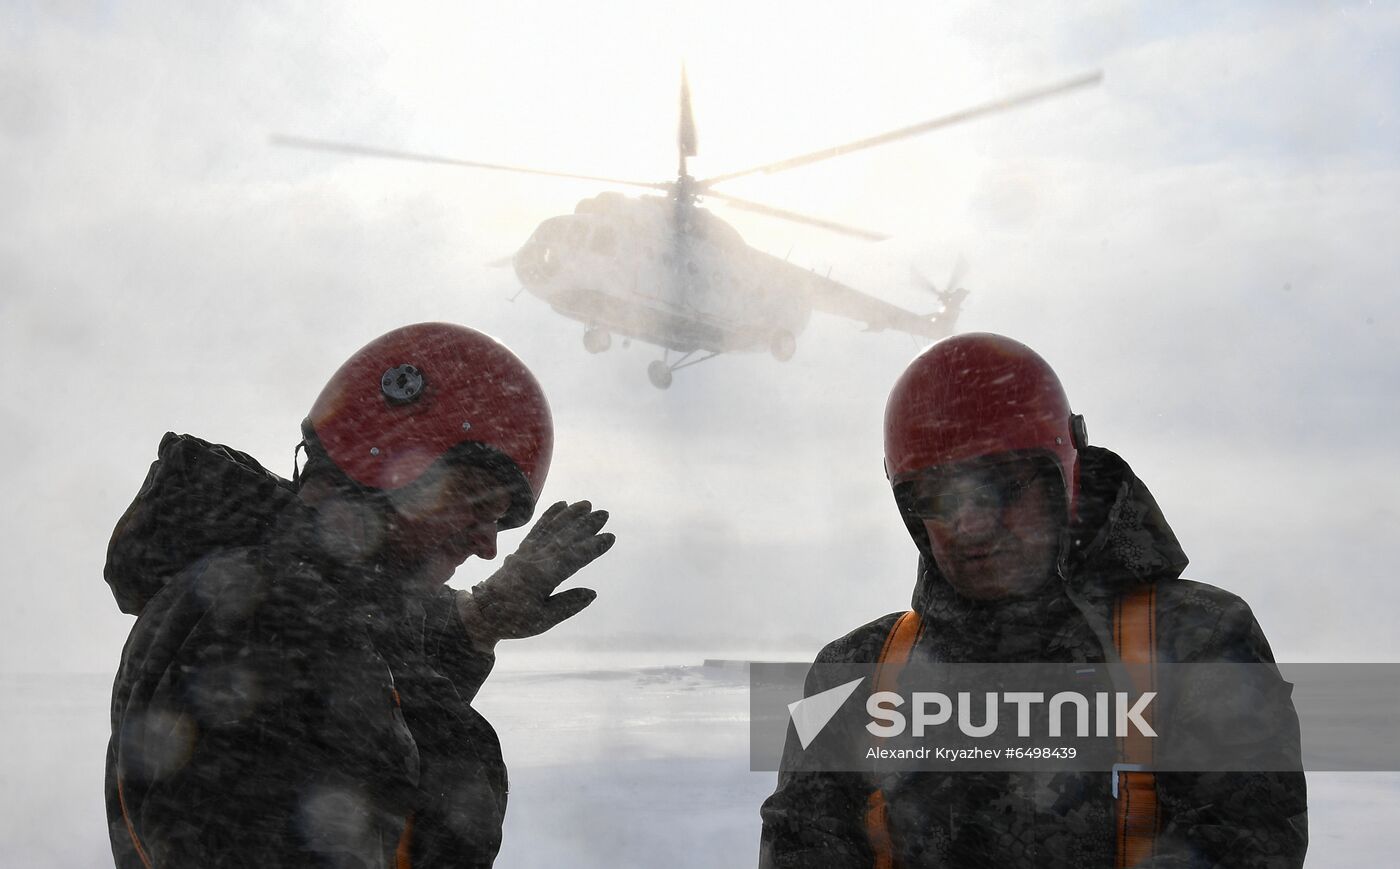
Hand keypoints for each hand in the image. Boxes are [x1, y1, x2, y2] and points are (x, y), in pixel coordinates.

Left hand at [457, 500, 613, 647]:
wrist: (481, 614)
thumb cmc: (514, 621)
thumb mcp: (543, 620)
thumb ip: (568, 605)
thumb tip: (592, 592)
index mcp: (540, 578)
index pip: (572, 559)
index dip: (592, 547)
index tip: (610, 537)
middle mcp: (533, 560)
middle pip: (563, 538)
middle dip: (585, 525)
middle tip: (605, 514)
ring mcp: (525, 553)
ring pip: (551, 530)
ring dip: (570, 515)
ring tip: (586, 504)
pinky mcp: (521, 550)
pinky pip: (537, 529)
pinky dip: (549, 516)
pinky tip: (562, 506)